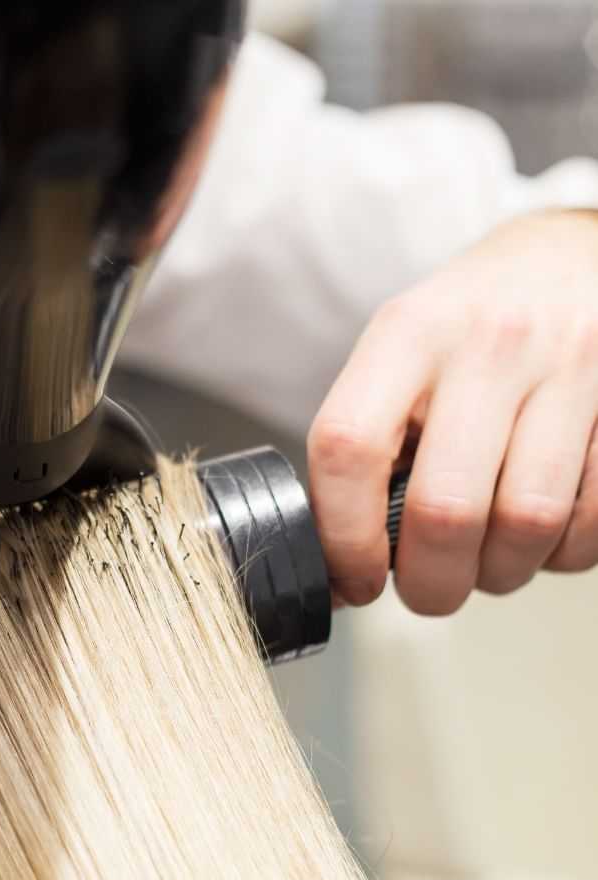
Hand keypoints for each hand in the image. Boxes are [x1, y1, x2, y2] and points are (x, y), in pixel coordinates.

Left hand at [308, 209, 597, 614]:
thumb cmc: (468, 332)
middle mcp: (491, 343)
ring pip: (529, 523)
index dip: (345, 536)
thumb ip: (366, 450)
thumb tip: (340, 574)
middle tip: (428, 590)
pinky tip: (544, 531)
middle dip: (431, 582)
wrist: (572, 257)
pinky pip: (595, 519)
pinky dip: (563, 551)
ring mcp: (575, 366)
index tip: (356, 580)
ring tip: (487, 561)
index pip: (349, 447)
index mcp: (408, 334)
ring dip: (501, 572)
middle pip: (446, 509)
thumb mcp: (399, 360)